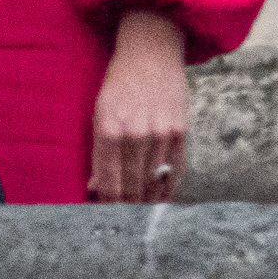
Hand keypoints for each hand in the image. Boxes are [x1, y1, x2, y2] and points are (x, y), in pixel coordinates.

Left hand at [90, 9, 187, 202]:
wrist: (150, 53)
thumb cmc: (117, 85)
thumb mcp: (98, 113)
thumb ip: (99, 151)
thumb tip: (96, 186)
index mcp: (108, 129)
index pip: (108, 181)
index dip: (105, 204)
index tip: (102, 217)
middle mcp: (136, 134)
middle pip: (131, 185)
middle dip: (123, 207)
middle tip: (119, 224)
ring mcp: (161, 133)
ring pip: (153, 181)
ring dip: (145, 202)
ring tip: (138, 218)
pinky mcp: (181, 131)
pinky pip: (176, 169)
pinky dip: (167, 187)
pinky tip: (161, 200)